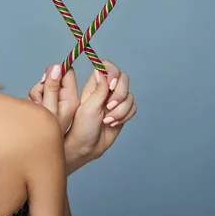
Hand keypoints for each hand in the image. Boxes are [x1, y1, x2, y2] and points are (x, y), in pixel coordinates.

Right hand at [27, 64, 79, 133]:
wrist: (39, 155)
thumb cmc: (49, 136)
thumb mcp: (51, 109)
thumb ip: (53, 87)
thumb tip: (57, 67)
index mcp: (71, 98)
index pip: (67, 72)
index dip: (56, 71)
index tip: (46, 79)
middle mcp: (64, 99)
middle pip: (52, 76)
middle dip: (42, 84)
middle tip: (40, 98)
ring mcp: (54, 103)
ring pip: (42, 85)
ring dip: (36, 93)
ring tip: (36, 107)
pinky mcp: (45, 106)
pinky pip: (36, 95)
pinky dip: (32, 100)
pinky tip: (33, 110)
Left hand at [28, 60, 136, 174]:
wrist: (87, 148)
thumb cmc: (81, 128)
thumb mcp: (88, 108)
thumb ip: (98, 90)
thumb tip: (100, 70)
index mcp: (95, 85)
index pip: (107, 67)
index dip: (113, 72)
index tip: (111, 85)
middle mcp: (106, 91)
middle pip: (123, 79)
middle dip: (120, 93)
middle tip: (109, 106)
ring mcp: (115, 101)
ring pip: (129, 95)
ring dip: (121, 109)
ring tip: (108, 120)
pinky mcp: (122, 112)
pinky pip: (133, 108)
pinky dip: (125, 116)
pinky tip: (113, 124)